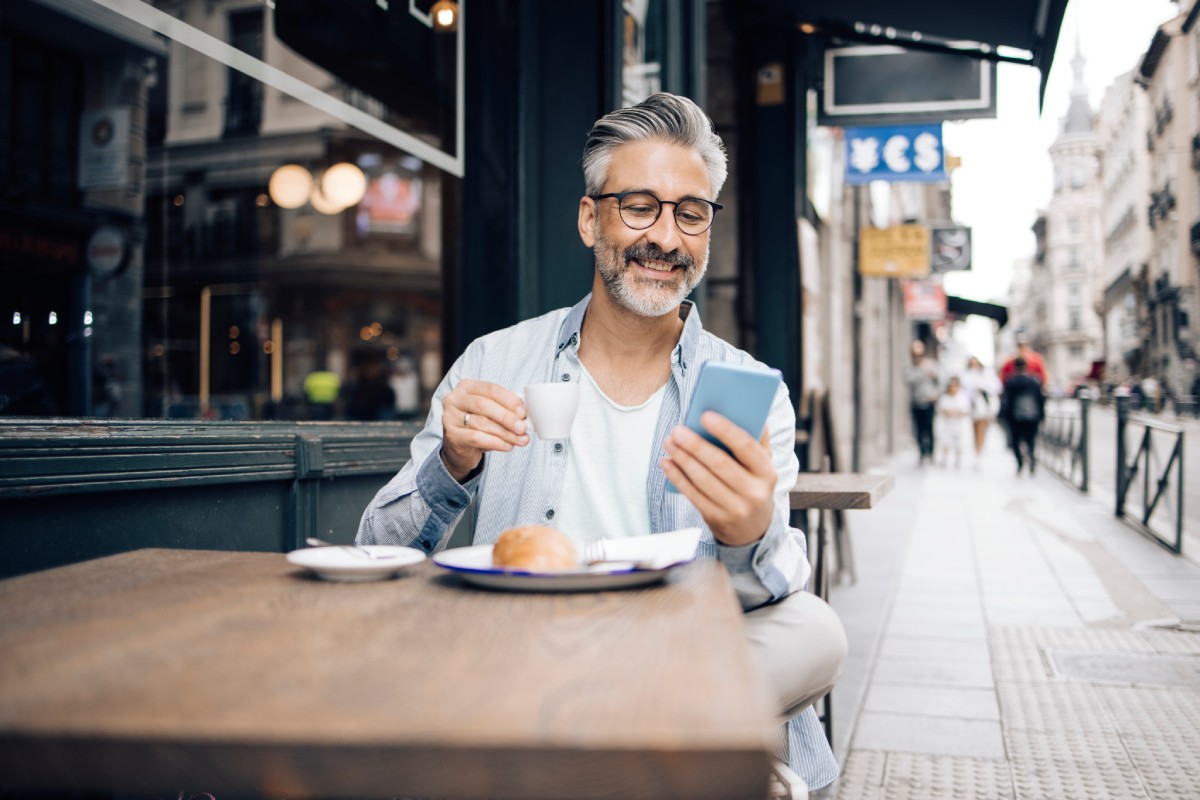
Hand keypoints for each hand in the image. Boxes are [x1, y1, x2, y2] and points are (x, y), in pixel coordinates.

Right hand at [440, 379, 528, 481]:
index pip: (491, 389)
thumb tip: (525, 415)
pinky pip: (476, 437)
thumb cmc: (478, 426)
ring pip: (482, 423)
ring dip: (505, 433)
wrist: (459, 448)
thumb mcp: (491, 413)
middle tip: (522, 428)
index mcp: (467, 386)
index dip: (509, 400)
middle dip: (507, 417)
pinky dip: (495, 443)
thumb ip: (505, 409)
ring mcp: (449, 416)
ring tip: (520, 440)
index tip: (523, 412)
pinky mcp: (450, 434)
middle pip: (485, 405)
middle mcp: (454, 398)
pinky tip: (507, 446)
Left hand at [659, 412, 776, 546]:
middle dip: (695, 445)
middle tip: (677, 430)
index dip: (725, 430)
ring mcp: (735, 508)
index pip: (746, 447)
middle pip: (720, 464)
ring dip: (683, 459)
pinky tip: (666, 462)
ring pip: (703, 480)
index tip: (704, 415)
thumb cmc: (754, 483)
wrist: (753, 529)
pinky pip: (692, 494)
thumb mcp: (762, 463)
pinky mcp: (716, 518)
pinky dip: (677, 477)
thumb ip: (756, 438)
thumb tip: (743, 408)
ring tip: (669, 442)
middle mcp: (754, 492)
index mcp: (767, 472)